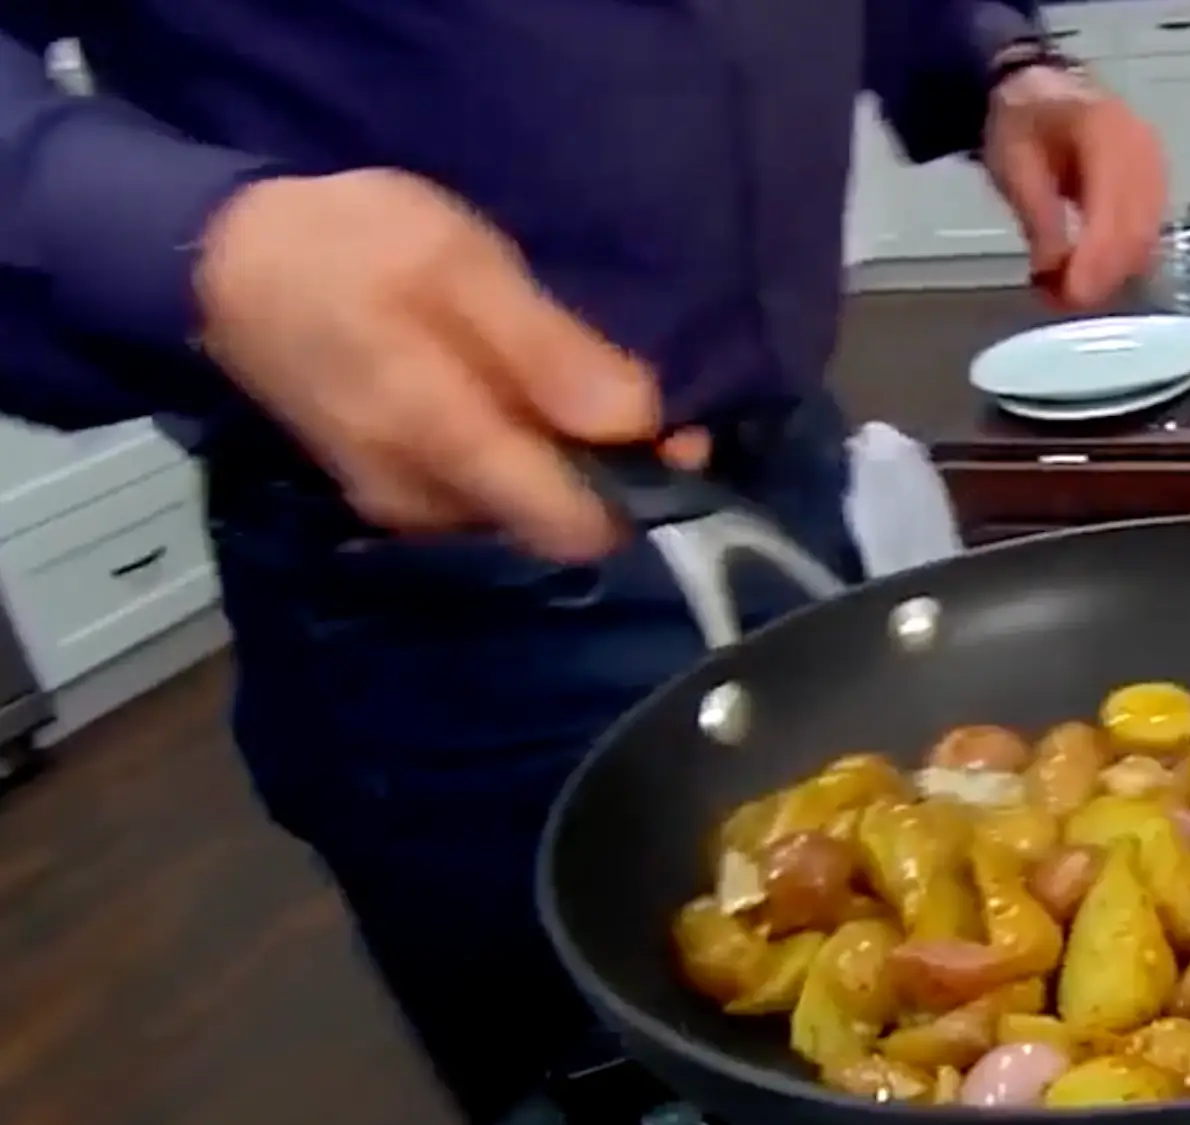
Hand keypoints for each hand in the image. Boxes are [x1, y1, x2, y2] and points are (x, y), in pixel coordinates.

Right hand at [195, 169, 673, 561]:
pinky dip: (522, 461)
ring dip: (568, 466)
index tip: (677, 435)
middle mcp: (427, 503)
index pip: (577, 527)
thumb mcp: (458, 260)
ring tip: (572, 389)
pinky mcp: (395, 498)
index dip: (644, 491)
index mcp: (444, 442)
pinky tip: (517, 404)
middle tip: (638, 400)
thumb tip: (639, 421)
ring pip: (525, 515)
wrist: (224, 265)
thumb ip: (547, 350)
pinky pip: (488, 498)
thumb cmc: (350, 246)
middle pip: (558, 526)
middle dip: (613, 474)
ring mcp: (405, 508)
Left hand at [980, 66, 1165, 308]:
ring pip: (1147, 240)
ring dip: (1111, 275)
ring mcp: (1157, 168)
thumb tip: (1054, 275)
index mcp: (1106, 131)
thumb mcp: (1014, 164)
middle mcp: (1144, 149)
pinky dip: (1119, 262)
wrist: (1041, 89)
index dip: (1096, 260)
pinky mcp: (1157, 188)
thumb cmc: (1024, 121)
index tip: (1070, 298)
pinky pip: (1147, 236)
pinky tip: (1087, 273)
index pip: (1112, 208)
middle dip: (1103, 277)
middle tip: (1062, 303)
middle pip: (1138, 231)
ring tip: (1067, 292)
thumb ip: (1038, 218)